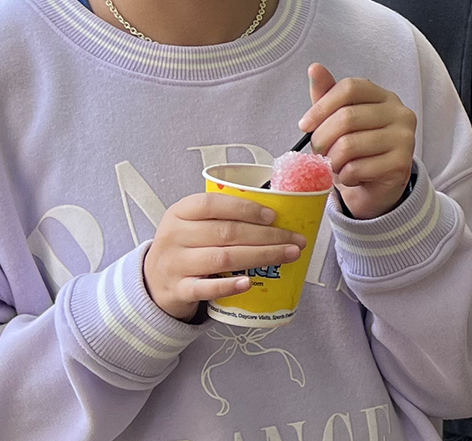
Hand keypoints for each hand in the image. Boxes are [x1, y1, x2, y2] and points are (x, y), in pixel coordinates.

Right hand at [142, 193, 306, 321]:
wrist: (153, 280)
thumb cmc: (186, 246)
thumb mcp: (194, 224)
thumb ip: (223, 217)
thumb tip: (277, 216)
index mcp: (180, 212)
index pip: (213, 204)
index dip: (245, 209)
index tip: (274, 216)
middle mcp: (175, 236)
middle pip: (226, 232)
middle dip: (267, 236)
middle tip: (296, 239)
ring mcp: (175, 263)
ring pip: (222, 258)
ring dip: (261, 256)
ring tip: (288, 255)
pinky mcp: (178, 289)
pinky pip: (205, 288)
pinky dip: (228, 286)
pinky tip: (248, 283)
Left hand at [301, 64, 416, 218]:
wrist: (377, 185)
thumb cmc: (357, 149)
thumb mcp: (339, 119)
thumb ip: (328, 95)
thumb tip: (315, 68)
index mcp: (384, 96)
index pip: (350, 87)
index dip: (322, 105)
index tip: (305, 125)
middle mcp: (400, 113)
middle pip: (346, 117)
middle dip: (322, 138)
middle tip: (318, 151)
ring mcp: (404, 138)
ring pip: (349, 145)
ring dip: (332, 160)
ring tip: (334, 164)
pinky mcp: (401, 164)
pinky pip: (357, 168)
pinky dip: (344, 176)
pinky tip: (350, 176)